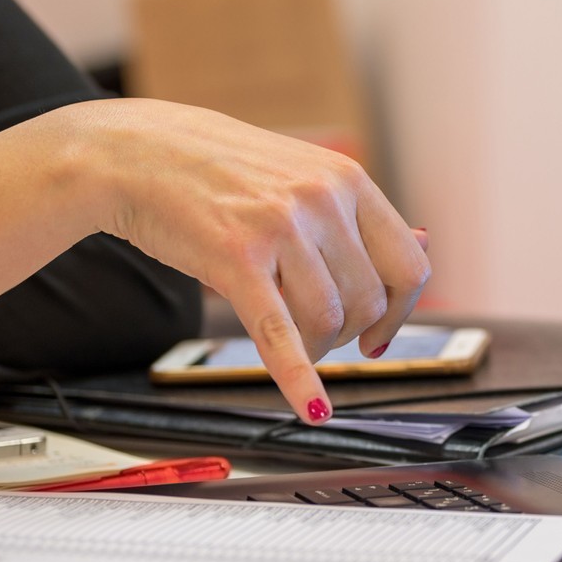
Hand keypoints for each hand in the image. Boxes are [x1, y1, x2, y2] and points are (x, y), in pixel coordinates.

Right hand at [70, 100, 429, 422]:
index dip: (400, 312)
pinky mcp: (236, 260)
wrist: (134, 153)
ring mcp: (281, 229)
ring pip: (329, 321)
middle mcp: (322, 200)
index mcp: (347, 179)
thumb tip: (427, 244)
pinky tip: (311, 408)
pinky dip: (299, 379)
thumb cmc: (218, 169)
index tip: (378, 334)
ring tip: (292, 342)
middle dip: (348, 334)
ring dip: (316, 349)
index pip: (409, 265)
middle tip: (320, 338)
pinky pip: (280, 335)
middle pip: (368, 302)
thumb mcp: (301, 174)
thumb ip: (357, 216)